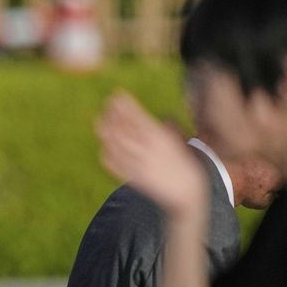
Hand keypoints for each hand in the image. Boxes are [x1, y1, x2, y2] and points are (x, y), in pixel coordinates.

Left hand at [97, 92, 207, 221]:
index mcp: (160, 138)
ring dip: (106, 131)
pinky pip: (114, 165)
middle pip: (123, 129)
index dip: (125, 105)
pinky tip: (104, 146)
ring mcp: (137, 164)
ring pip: (115, 145)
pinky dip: (106, 154)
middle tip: (106, 106)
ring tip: (100, 121)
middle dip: (112, 115)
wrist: (186, 191)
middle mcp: (146, 149)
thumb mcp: (178, 141)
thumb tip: (161, 119)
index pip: (137, 117)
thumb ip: (167, 129)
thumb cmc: (185, 164)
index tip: (117, 95)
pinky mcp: (132, 177)